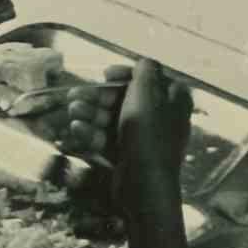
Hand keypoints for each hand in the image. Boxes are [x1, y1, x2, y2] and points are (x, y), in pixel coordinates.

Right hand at [90, 61, 194, 213]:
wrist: (144, 185)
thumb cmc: (148, 134)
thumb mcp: (147, 94)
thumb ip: (146, 72)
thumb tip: (145, 62)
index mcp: (174, 100)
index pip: (149, 79)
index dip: (126, 74)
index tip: (106, 73)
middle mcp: (161, 118)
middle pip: (126, 99)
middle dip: (100, 96)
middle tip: (77, 96)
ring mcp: (144, 139)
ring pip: (113, 119)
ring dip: (91, 113)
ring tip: (73, 112)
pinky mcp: (128, 157)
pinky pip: (108, 139)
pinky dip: (93, 133)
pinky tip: (76, 129)